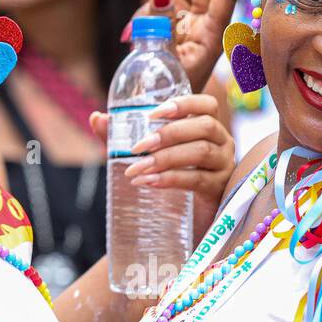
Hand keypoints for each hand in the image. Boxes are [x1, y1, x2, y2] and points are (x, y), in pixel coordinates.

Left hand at [89, 94, 235, 239]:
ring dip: (165, 158)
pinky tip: (148, 182)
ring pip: (201, 151)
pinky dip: (170, 178)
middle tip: (137, 146)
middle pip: (204, 126)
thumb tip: (96, 118)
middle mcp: (222, 141)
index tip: (152, 114)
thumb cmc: (166, 175)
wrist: (186, 218)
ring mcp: (224, 165)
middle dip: (168, 133)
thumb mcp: (144, 154)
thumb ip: (122, 136)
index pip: (207, 104)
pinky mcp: (220, 189)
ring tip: (136, 169)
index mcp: (206, 126)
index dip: (183, 103)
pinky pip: (197, 179)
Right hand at [129, 0, 247, 91]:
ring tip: (139, 40)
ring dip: (148, 10)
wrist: (162, 111)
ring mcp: (184, 22)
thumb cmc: (172, 94)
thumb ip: (159, 24)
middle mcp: (202, 24)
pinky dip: (141, 18)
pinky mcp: (167, 24)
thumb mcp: (165, 61)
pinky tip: (135, 38)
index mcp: (211, 35)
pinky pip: (151, 9)